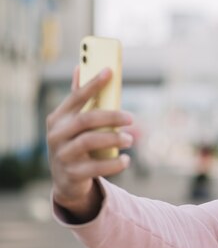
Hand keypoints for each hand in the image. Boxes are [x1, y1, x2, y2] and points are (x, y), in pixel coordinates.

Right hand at [47, 66, 133, 220]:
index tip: (110, 71)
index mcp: (58, 118)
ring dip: (114, 139)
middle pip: (86, 120)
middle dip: (111, 117)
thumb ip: (78, 99)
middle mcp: (56, 135)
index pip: (76, 97)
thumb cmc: (74, 143)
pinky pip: (96, 167)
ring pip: (90, 142)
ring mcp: (62, 155)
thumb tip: (79, 67)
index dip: (93, 83)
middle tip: (131, 118)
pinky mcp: (72, 173)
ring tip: (130, 139)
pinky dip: (114, 163)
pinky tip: (126, 160)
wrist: (66, 180)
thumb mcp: (73, 123)